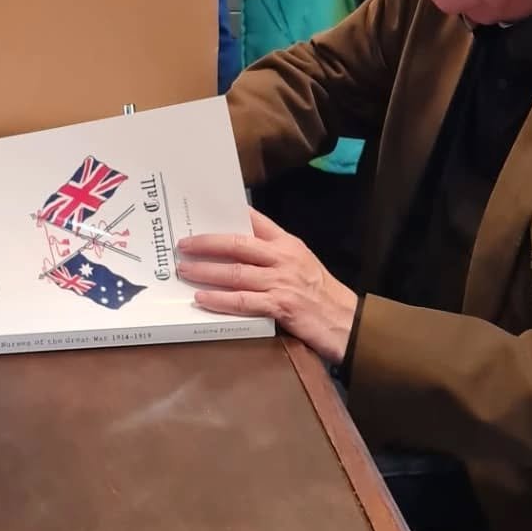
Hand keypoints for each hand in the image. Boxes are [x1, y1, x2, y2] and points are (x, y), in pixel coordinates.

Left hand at [176, 209, 357, 364]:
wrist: (348, 321)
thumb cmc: (321, 293)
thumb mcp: (301, 262)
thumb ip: (274, 254)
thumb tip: (239, 249)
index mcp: (288, 244)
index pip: (255, 221)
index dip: (229, 214)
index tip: (204, 209)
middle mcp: (282, 258)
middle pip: (237, 244)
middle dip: (207, 243)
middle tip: (183, 244)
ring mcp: (281, 282)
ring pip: (235, 273)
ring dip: (206, 271)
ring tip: (185, 270)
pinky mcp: (280, 306)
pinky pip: (243, 301)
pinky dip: (220, 299)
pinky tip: (203, 298)